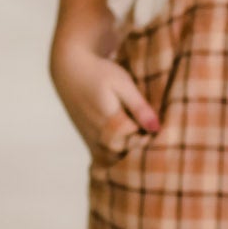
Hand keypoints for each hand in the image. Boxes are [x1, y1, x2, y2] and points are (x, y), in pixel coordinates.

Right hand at [50, 40, 159, 155]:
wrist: (69, 70)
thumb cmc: (100, 73)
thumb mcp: (123, 83)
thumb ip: (138, 106)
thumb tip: (156, 128)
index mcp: (111, 120)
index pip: (139, 142)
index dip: (151, 138)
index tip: (158, 130)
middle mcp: (99, 134)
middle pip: (126, 153)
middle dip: (140, 147)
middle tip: (149, 134)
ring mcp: (91, 139)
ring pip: (114, 158)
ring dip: (128, 153)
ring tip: (137, 138)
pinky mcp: (87, 140)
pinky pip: (102, 157)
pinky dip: (115, 155)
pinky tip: (125, 145)